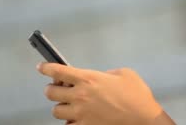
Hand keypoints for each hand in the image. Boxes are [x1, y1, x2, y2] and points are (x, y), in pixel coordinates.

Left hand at [37, 63, 167, 124]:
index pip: (58, 70)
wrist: (144, 119)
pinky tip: (77, 119)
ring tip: (70, 105)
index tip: (41, 67)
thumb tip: (99, 77)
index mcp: (89, 78)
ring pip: (56, 111)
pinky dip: (70, 123)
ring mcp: (81, 114)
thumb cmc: (137, 96)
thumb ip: (106, 73)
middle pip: (50, 92)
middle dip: (53, 89)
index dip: (46, 67)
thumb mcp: (123, 74)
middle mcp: (81, 95)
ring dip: (61, 107)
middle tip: (59, 88)